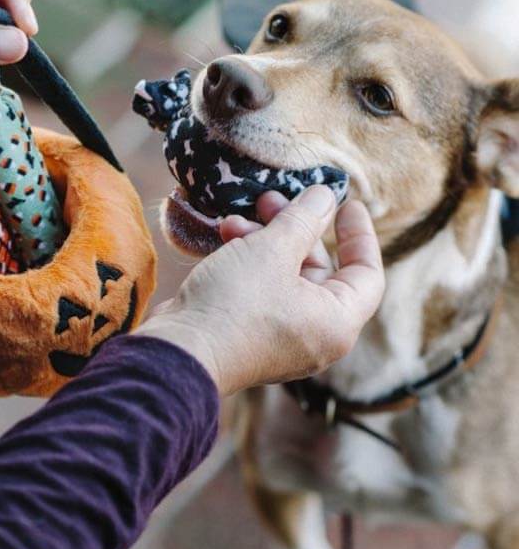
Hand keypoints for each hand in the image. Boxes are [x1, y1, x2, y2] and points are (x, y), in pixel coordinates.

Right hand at [136, 186, 384, 396]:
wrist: (181, 352)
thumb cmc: (236, 304)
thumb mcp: (273, 251)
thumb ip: (303, 220)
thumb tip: (325, 197)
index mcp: (336, 322)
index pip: (366, 274)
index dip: (360, 235)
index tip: (347, 204)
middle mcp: (315, 335)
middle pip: (319, 271)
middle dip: (294, 230)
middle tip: (273, 199)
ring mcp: (282, 339)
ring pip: (285, 278)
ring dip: (265, 242)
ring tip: (237, 218)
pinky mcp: (251, 336)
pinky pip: (262, 292)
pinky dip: (250, 264)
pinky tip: (225, 238)